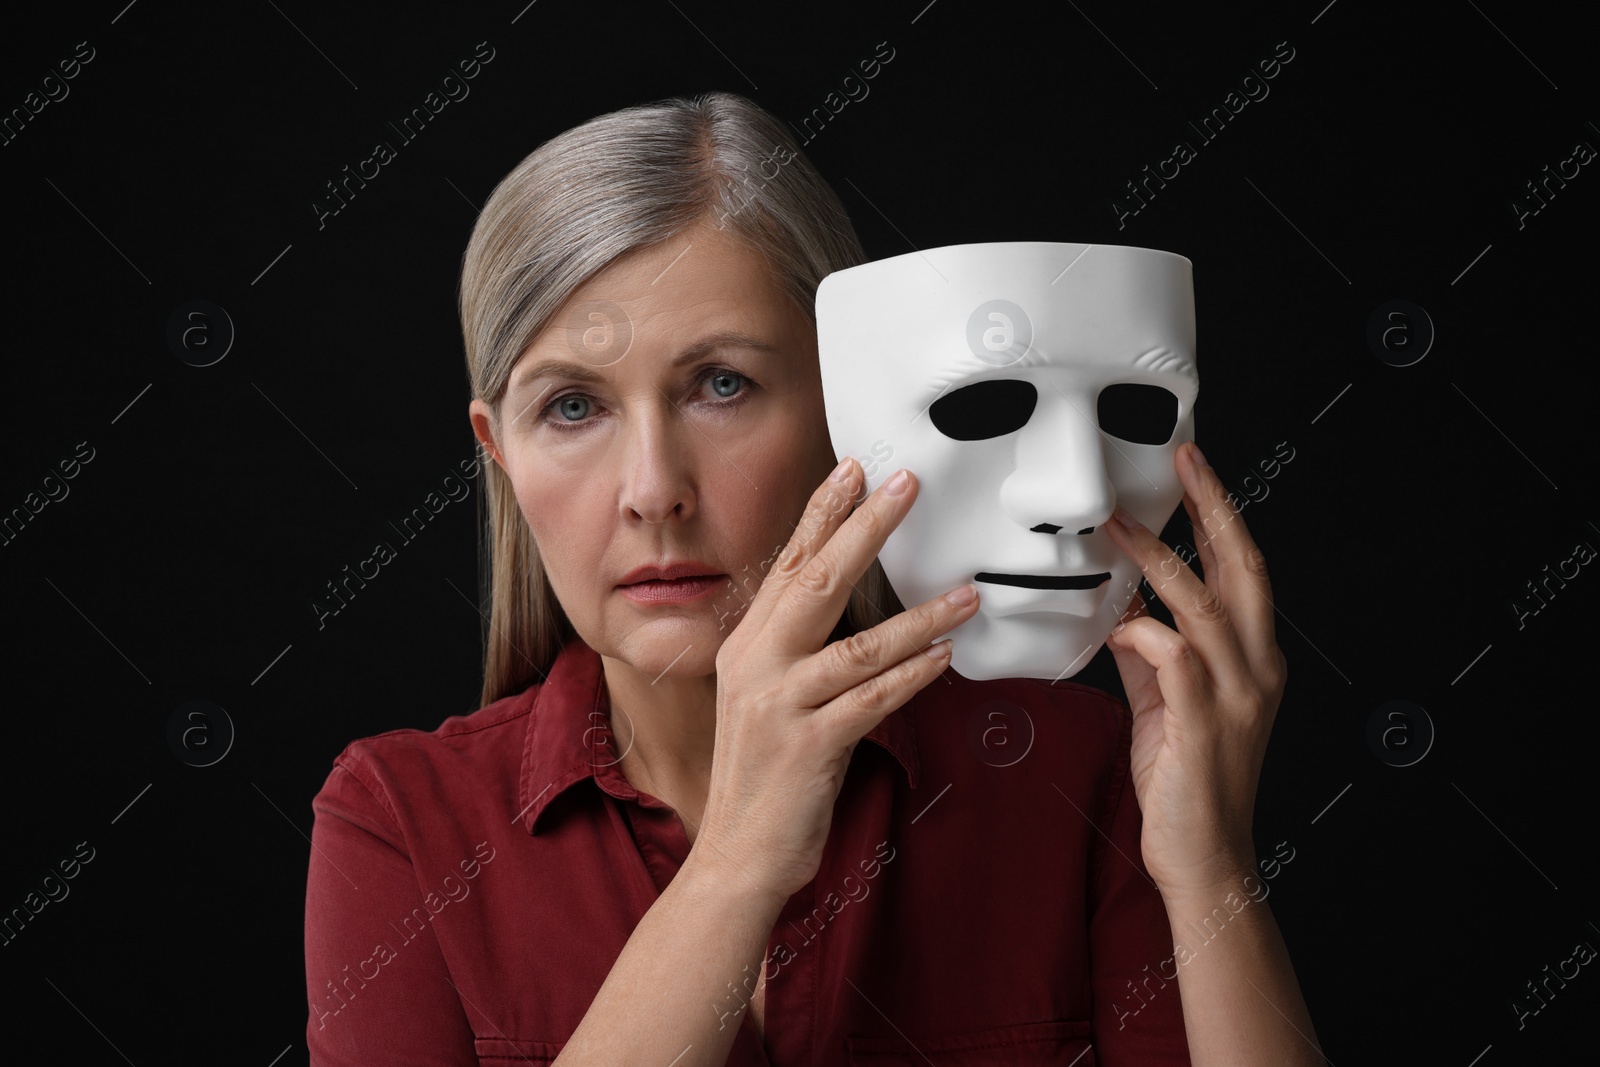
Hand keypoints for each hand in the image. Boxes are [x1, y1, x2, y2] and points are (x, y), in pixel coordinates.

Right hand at [692, 459, 980, 907]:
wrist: (735, 856)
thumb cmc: (763, 778)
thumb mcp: (763, 699)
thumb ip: (796, 652)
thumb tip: (841, 605)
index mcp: (746, 646)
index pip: (789, 564)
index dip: (822, 513)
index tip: (853, 468)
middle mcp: (755, 665)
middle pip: (818, 580)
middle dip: (866, 527)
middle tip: (907, 484)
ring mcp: (779, 704)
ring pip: (857, 644)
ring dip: (919, 615)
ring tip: (967, 592)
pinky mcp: (808, 746)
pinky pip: (871, 699)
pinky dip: (912, 675)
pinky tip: (945, 656)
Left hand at [1100, 441, 1287, 900]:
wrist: (1204, 859)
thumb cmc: (1186, 783)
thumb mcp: (1166, 703)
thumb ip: (1148, 653)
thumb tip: (1122, 608)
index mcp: (1254, 661)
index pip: (1244, 571)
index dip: (1220, 517)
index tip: (1193, 474)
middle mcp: (1256, 670)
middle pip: (1243, 567)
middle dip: (1212, 507)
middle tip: (1182, 462)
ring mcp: (1235, 695)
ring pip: (1202, 603)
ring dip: (1157, 558)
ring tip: (1117, 526)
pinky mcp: (1202, 722)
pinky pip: (1173, 656)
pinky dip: (1140, 630)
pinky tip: (1113, 623)